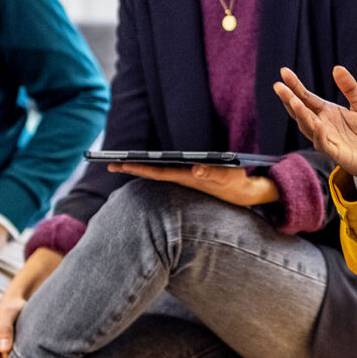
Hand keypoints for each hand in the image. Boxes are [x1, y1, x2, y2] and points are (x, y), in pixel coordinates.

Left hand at [107, 162, 278, 205]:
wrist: (248, 194)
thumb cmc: (235, 182)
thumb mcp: (227, 177)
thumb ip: (212, 172)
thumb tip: (196, 168)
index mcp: (186, 177)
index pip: (157, 171)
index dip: (137, 167)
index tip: (118, 163)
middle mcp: (183, 178)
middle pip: (153, 172)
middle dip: (132, 167)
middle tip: (109, 163)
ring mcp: (186, 178)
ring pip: (159, 172)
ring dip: (140, 168)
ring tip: (121, 162)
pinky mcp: (192, 177)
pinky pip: (168, 172)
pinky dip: (154, 168)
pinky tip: (144, 165)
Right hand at [274, 66, 356, 183]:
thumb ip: (350, 88)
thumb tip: (337, 68)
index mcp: (327, 112)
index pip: (306, 97)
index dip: (295, 85)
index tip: (284, 71)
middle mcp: (322, 125)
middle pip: (301, 111)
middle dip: (289, 99)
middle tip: (278, 86)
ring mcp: (327, 139)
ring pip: (307, 127)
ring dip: (300, 114)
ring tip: (293, 101)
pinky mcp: (336, 153)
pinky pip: (323, 143)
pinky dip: (319, 134)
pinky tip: (317, 123)